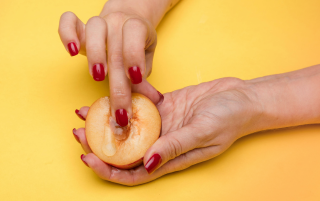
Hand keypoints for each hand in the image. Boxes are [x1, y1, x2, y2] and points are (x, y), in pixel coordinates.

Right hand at [59, 7, 162, 125]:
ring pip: (94, 28)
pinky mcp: (80, 27)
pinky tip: (72, 52)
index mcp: (138, 26)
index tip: (135, 79)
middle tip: (119, 109)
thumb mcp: (145, 62)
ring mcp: (99, 22)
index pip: (136, 33)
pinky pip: (68, 21)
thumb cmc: (137, 48)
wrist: (126, 24)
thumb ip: (144, 80)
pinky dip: (67, 34)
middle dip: (117, 83)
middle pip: (116, 48)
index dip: (135, 55)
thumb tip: (152, 101)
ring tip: (97, 77)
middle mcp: (118, 21)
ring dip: (95, 54)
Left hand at [73, 77, 262, 185]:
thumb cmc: (229, 119)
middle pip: (122, 151)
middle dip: (97, 144)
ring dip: (104, 121)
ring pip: (126, 128)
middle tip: (77, 131)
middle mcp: (160, 144)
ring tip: (84, 112)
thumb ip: (175, 147)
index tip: (87, 157)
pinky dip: (123, 101)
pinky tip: (109, 94)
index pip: (132, 173)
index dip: (108, 170)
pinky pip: (138, 106)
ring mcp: (160, 125)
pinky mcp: (162, 107)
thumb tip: (148, 163)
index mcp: (169, 158)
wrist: (242, 97)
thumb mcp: (203, 132)